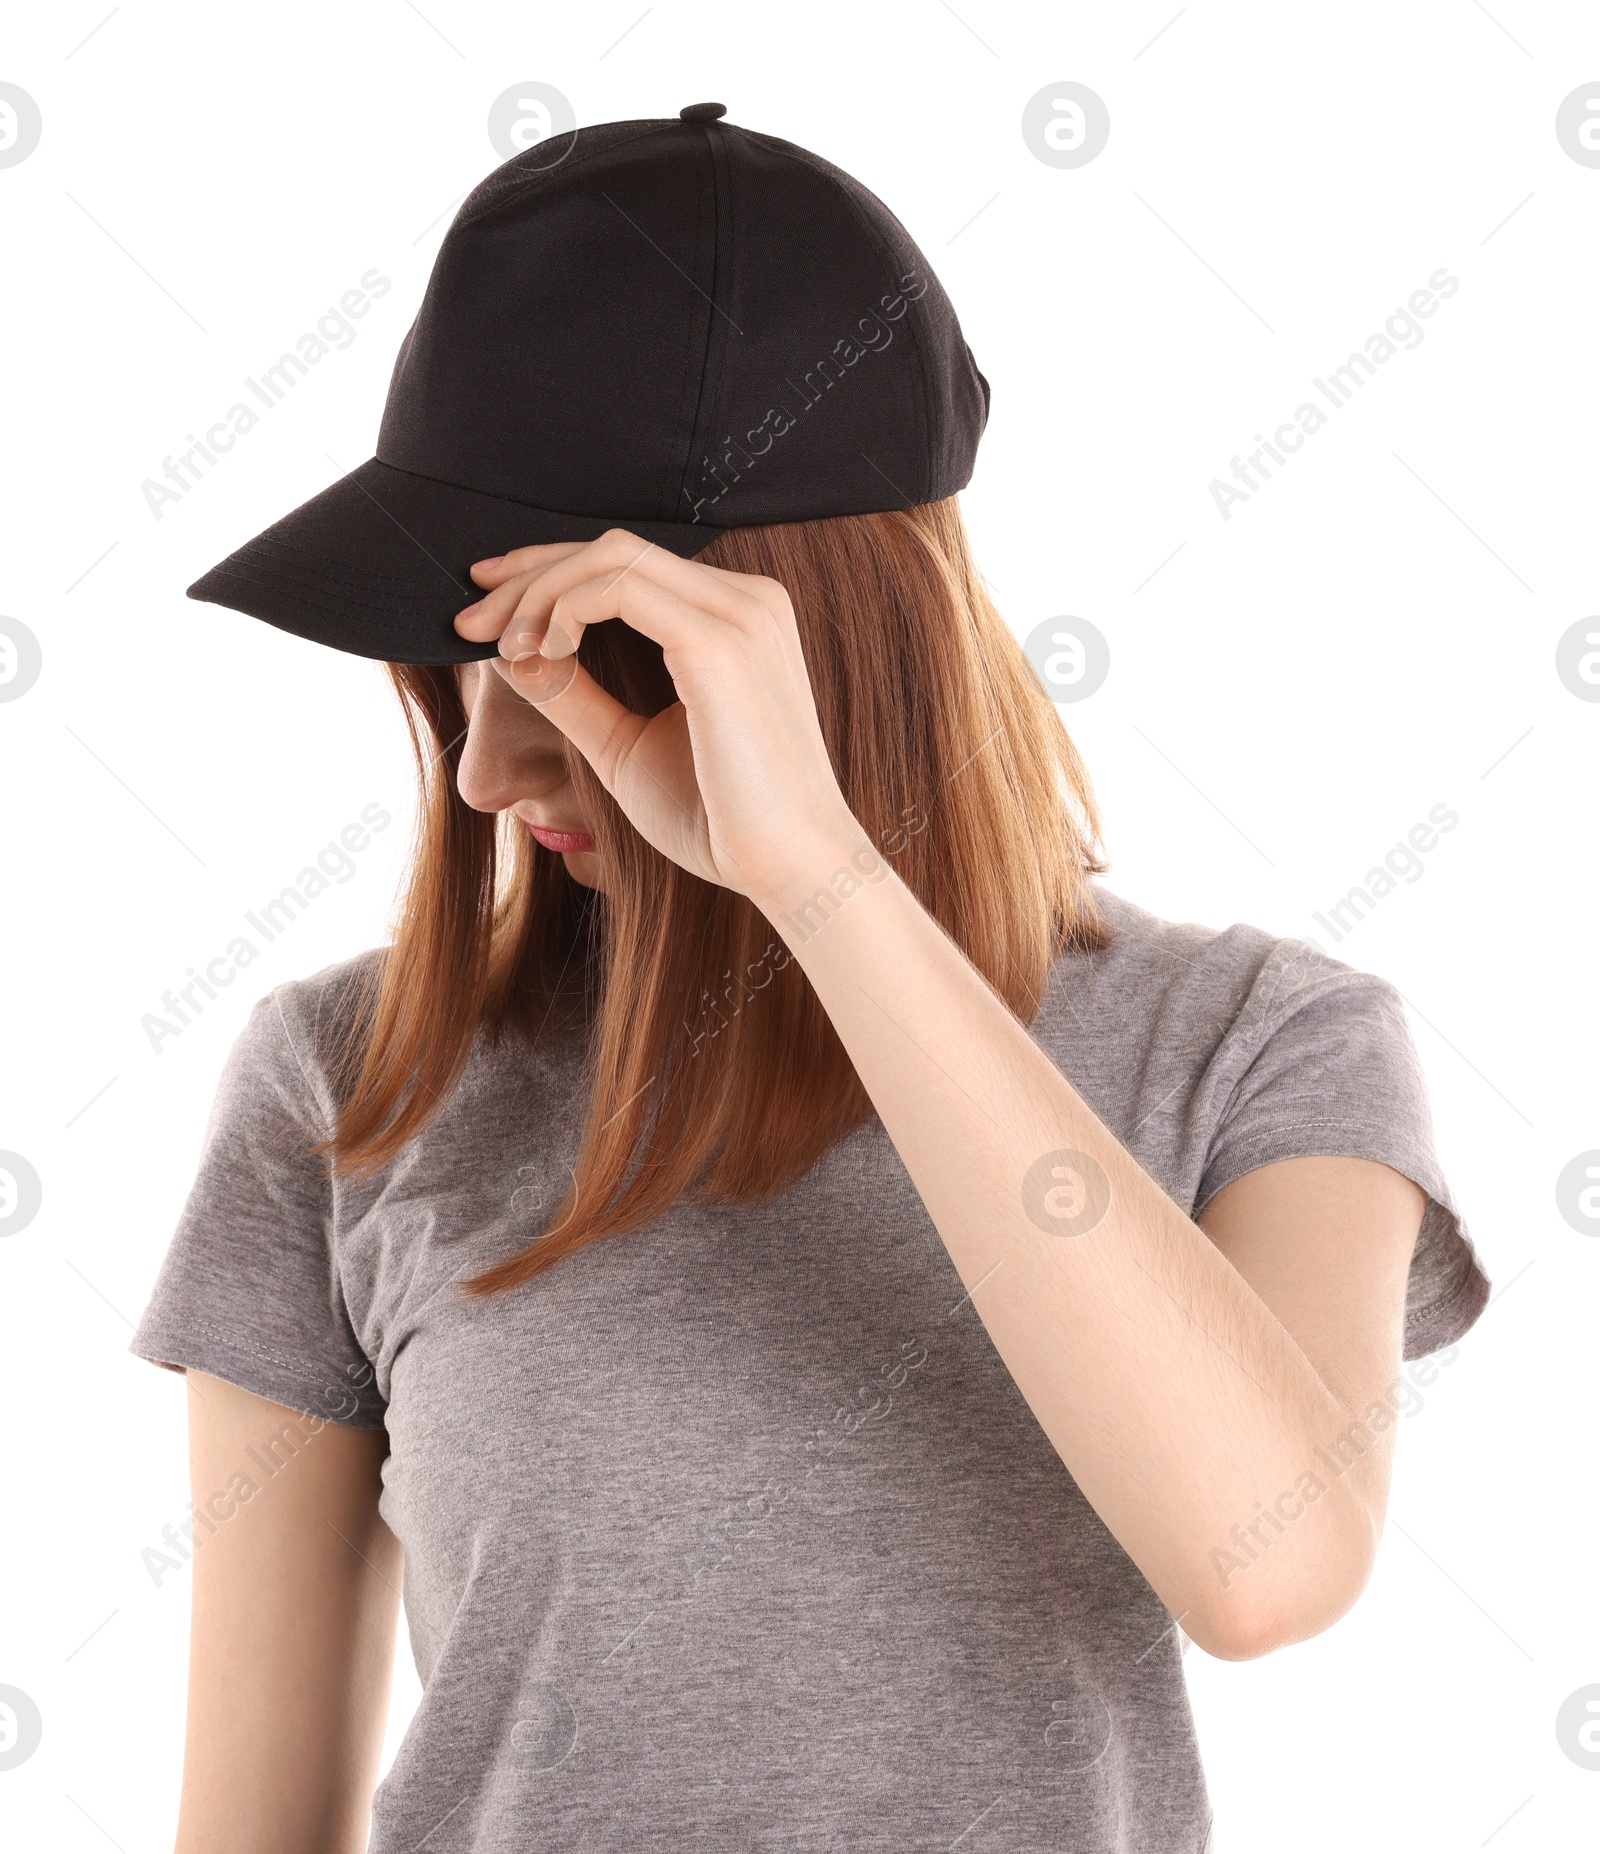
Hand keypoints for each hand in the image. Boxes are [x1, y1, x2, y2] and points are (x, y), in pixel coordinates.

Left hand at [454, 530, 860, 903]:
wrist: (788, 867)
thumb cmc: (721, 820)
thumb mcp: (626, 746)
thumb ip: (575, 695)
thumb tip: (513, 655)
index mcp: (736, 618)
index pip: (628, 564)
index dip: (548, 574)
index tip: (487, 611)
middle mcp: (746, 601)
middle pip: (613, 547)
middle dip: (529, 576)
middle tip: (470, 621)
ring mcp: (739, 614)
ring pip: (610, 558)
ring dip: (539, 593)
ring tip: (502, 644)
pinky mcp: (720, 642)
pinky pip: (618, 590)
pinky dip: (563, 611)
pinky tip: (543, 652)